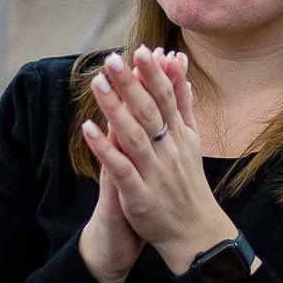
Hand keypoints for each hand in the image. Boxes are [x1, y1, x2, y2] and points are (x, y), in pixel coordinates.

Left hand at [80, 48, 237, 276]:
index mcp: (180, 136)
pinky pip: (120, 170)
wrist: (195, 233)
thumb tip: (180, 65)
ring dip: (115, 109)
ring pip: (134, 137)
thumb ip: (183, 102)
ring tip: (97, 83)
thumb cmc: (188, 183)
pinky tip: (87, 130)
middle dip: (131, 84)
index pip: (167, 99)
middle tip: (112, 59)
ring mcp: (155, 174)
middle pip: (150, 112)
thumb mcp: (191, 140)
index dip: (154, 75)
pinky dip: (104, 149)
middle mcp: (169, 151)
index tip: (142, 49)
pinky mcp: (140, 196)